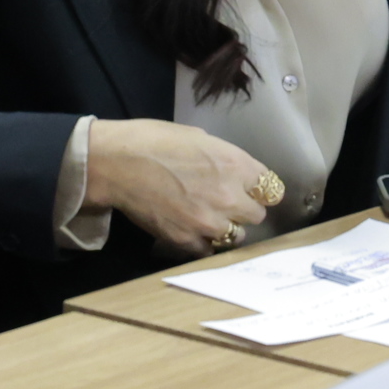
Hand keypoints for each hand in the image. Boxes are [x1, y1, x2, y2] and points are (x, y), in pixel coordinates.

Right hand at [85, 117, 274, 255]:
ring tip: (207, 218)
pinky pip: (208, 250)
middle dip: (244, 209)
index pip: (271, 190)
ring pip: (236, 236)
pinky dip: (202, 243)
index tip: (252, 191)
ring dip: (226, 228)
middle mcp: (229, 196)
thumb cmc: (152, 141)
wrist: (116, 163)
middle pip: (257, 216)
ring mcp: (209, 222)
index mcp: (235, 164)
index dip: (260, 191)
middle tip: (225, 203)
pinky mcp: (187, 241)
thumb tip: (232, 171)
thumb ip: (224, 158)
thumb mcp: (198, 138)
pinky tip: (191, 230)